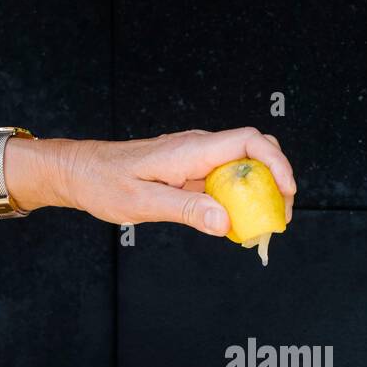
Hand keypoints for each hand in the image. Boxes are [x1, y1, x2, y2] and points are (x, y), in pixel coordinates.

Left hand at [46, 128, 296, 236]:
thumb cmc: (103, 183)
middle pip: (255, 151)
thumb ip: (186, 211)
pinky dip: (238, 199)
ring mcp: (195, 159)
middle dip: (277, 179)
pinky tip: (236, 224)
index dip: (276, 163)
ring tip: (263, 224)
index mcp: (190, 150)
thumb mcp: (142, 202)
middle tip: (281, 214)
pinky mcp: (189, 172)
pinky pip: (223, 181)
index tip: (287, 191)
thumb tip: (225, 221)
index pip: (248, 142)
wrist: (79, 172)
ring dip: (259, 192)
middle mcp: (198, 148)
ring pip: (242, 167)